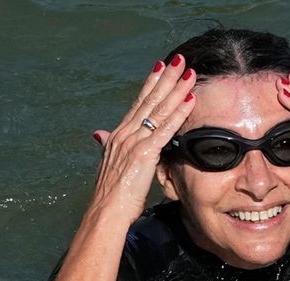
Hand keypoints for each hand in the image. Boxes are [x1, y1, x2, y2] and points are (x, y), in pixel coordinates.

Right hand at [89, 55, 196, 226]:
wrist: (106, 211)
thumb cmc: (111, 195)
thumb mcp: (109, 164)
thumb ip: (107, 145)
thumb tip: (99, 134)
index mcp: (119, 135)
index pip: (138, 103)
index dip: (151, 84)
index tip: (161, 68)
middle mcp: (125, 133)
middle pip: (150, 100)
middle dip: (166, 78)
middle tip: (180, 60)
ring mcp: (134, 141)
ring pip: (160, 109)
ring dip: (176, 89)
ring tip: (190, 73)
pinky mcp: (145, 153)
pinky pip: (166, 128)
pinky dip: (179, 113)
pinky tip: (190, 100)